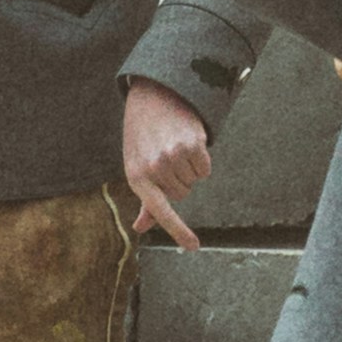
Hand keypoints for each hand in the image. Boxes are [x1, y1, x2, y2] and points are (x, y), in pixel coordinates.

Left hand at [122, 79, 211, 247]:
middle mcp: (154, 168)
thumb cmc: (142, 135)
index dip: (178, 231)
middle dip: (179, 181)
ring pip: (194, 181)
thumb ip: (144, 199)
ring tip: (174, 145)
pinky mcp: (192, 145)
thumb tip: (141, 227)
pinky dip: (201, 159)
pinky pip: (205, 168)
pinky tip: (187, 141)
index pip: (159, 211)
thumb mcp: (136, 165)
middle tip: (167, 157)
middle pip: (182, 194)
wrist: (153, 94)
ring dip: (189, 168)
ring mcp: (173, 156)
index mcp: (136, 176)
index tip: (194, 247)